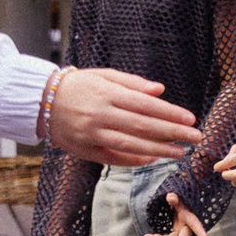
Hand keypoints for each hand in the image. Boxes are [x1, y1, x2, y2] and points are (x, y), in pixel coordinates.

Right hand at [48, 68, 201, 166]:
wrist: (40, 101)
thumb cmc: (78, 86)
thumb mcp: (103, 76)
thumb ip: (132, 83)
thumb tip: (160, 90)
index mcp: (107, 93)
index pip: (145, 105)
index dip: (169, 113)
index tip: (191, 119)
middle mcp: (100, 114)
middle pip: (142, 126)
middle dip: (172, 133)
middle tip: (196, 137)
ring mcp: (92, 134)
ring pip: (130, 145)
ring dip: (158, 150)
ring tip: (180, 152)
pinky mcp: (85, 150)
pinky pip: (114, 158)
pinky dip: (135, 159)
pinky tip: (153, 157)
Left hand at [142, 193, 209, 235]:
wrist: (180, 205)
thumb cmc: (181, 201)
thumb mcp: (179, 198)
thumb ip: (175, 197)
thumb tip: (170, 199)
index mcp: (190, 218)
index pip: (196, 225)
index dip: (200, 232)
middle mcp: (186, 228)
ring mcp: (180, 232)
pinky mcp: (174, 233)